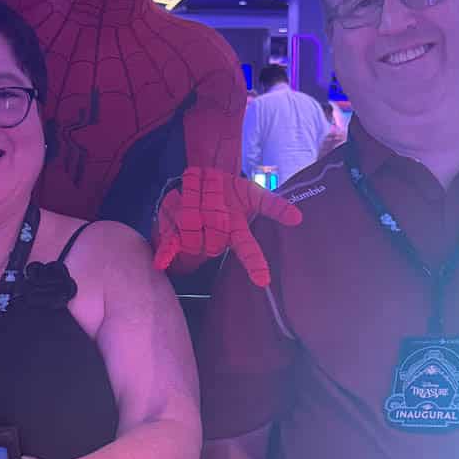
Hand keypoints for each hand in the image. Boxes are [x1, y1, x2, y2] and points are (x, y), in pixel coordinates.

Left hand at [152, 167, 301, 287]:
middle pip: (214, 232)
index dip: (255, 264)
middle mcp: (215, 238)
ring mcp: (194, 237)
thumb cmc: (232, 191)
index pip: (248, 250)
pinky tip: (160, 263)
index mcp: (235, 231)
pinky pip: (171, 245)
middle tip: (213, 184)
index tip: (264, 280)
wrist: (205, 177)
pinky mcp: (175, 232)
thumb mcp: (254, 194)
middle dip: (212, 206)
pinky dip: (165, 253)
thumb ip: (274, 205)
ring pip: (193, 228)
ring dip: (193, 203)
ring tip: (196, 184)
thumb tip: (298, 217)